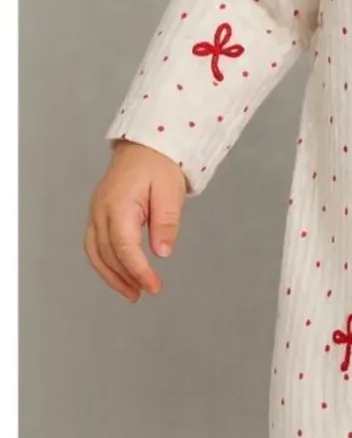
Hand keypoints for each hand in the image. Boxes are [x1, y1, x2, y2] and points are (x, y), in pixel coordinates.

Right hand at [84, 140, 187, 301]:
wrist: (146, 145)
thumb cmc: (159, 164)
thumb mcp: (170, 192)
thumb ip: (166, 222)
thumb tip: (162, 252)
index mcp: (119, 204)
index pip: (125, 247)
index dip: (138, 271)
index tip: (154, 286)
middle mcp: (101, 210)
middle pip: (108, 253)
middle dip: (126, 277)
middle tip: (147, 292)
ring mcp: (96, 211)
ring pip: (96, 252)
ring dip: (111, 275)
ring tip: (131, 293)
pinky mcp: (98, 213)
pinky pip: (95, 244)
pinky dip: (105, 263)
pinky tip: (119, 274)